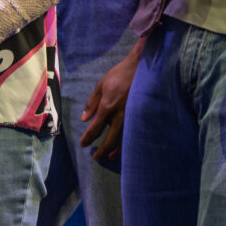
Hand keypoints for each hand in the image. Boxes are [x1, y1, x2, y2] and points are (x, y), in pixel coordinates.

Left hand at [80, 44, 139, 159]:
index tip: (83, 145)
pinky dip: (127, 143)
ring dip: (115, 151)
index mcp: (107, 107)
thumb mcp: (101, 85)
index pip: (95, 129)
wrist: (141, 68)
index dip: (88, 139)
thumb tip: (84, 119)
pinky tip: (125, 147)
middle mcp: (120, 116)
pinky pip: (133, 134)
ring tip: (109, 156)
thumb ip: (92, 103)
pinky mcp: (141, 117)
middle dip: (102, 151)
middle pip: (109, 140)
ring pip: (123, 140)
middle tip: (96, 158)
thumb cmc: (120, 75)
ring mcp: (132, 117)